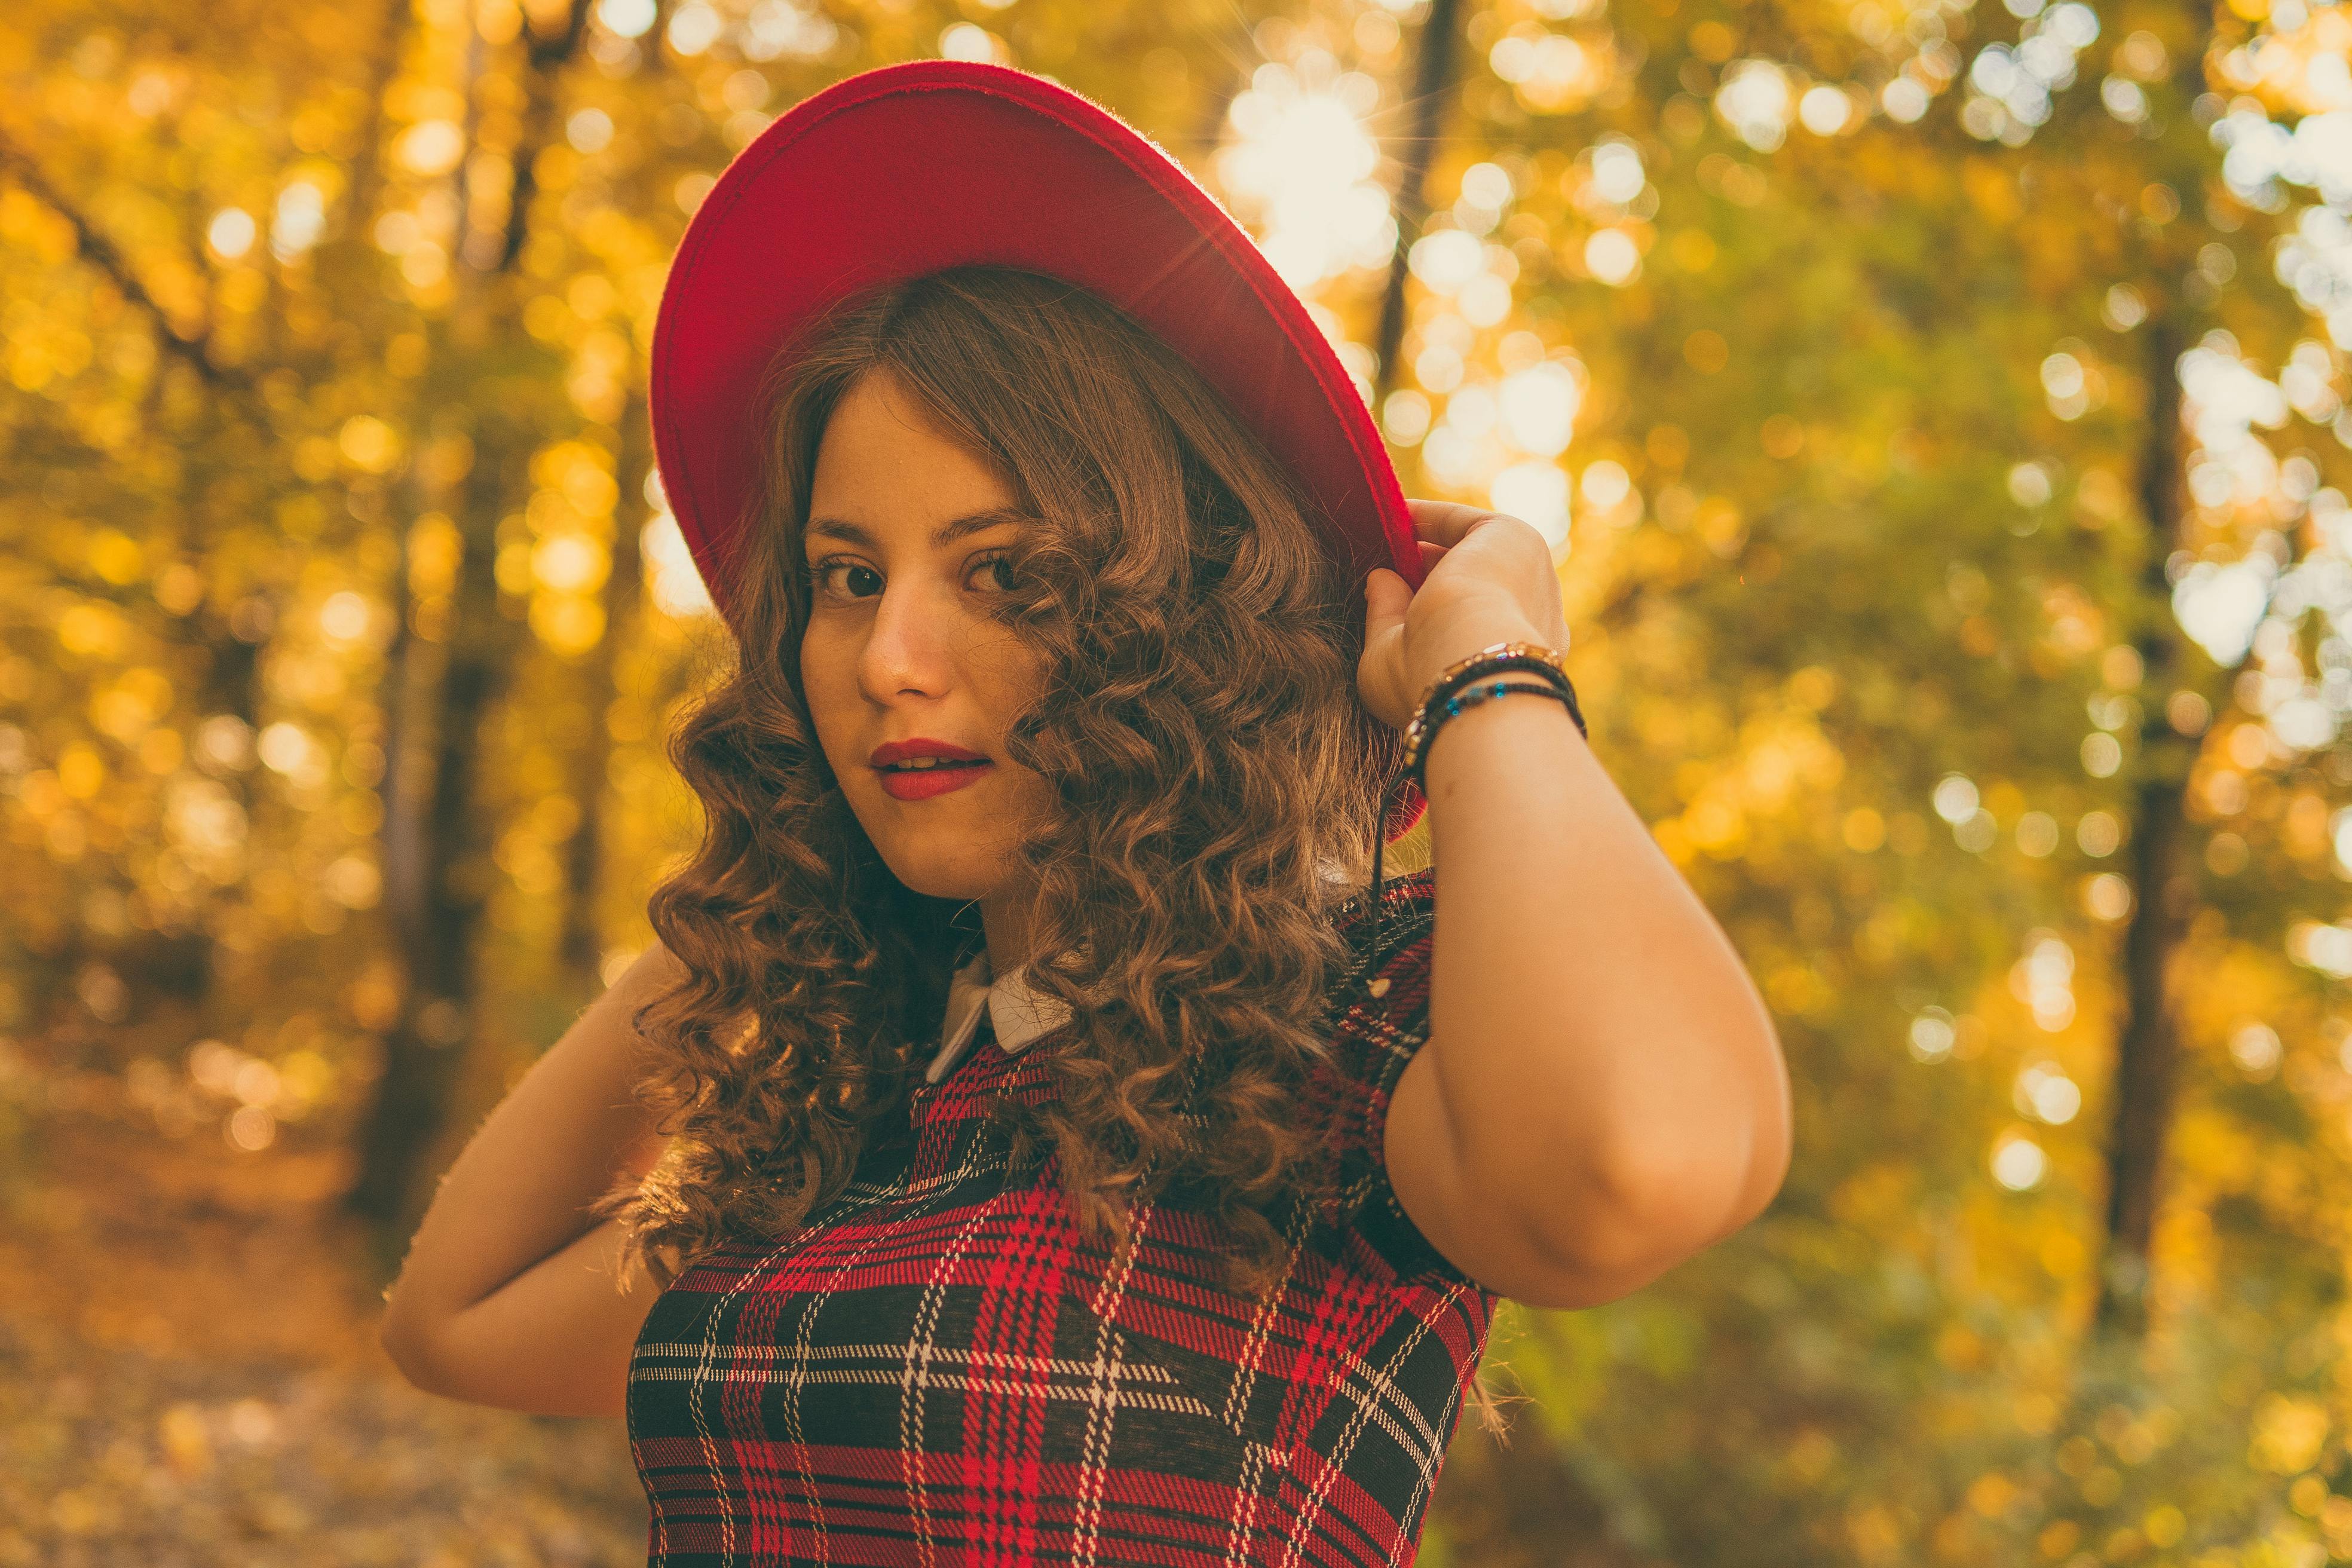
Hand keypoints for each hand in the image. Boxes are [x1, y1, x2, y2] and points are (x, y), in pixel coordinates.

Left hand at [1358, 500, 1573, 732]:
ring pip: (1470, 554)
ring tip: (1377, 538)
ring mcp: (1529, 577)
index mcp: (1511, 657)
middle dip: (1423, 575)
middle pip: (1471, 585)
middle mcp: (1531, 618)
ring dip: (1424, 544)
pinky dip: (1427, 517)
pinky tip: (1392, 516)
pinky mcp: (1515, 539)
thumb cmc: (1426, 679)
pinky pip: (1465, 522)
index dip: (1426, 607)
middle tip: (1379, 567)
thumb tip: (1377, 577)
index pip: (1470, 623)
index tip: (1388, 595)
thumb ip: (1385, 616)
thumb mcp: (1389, 657)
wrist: (1464, 661)